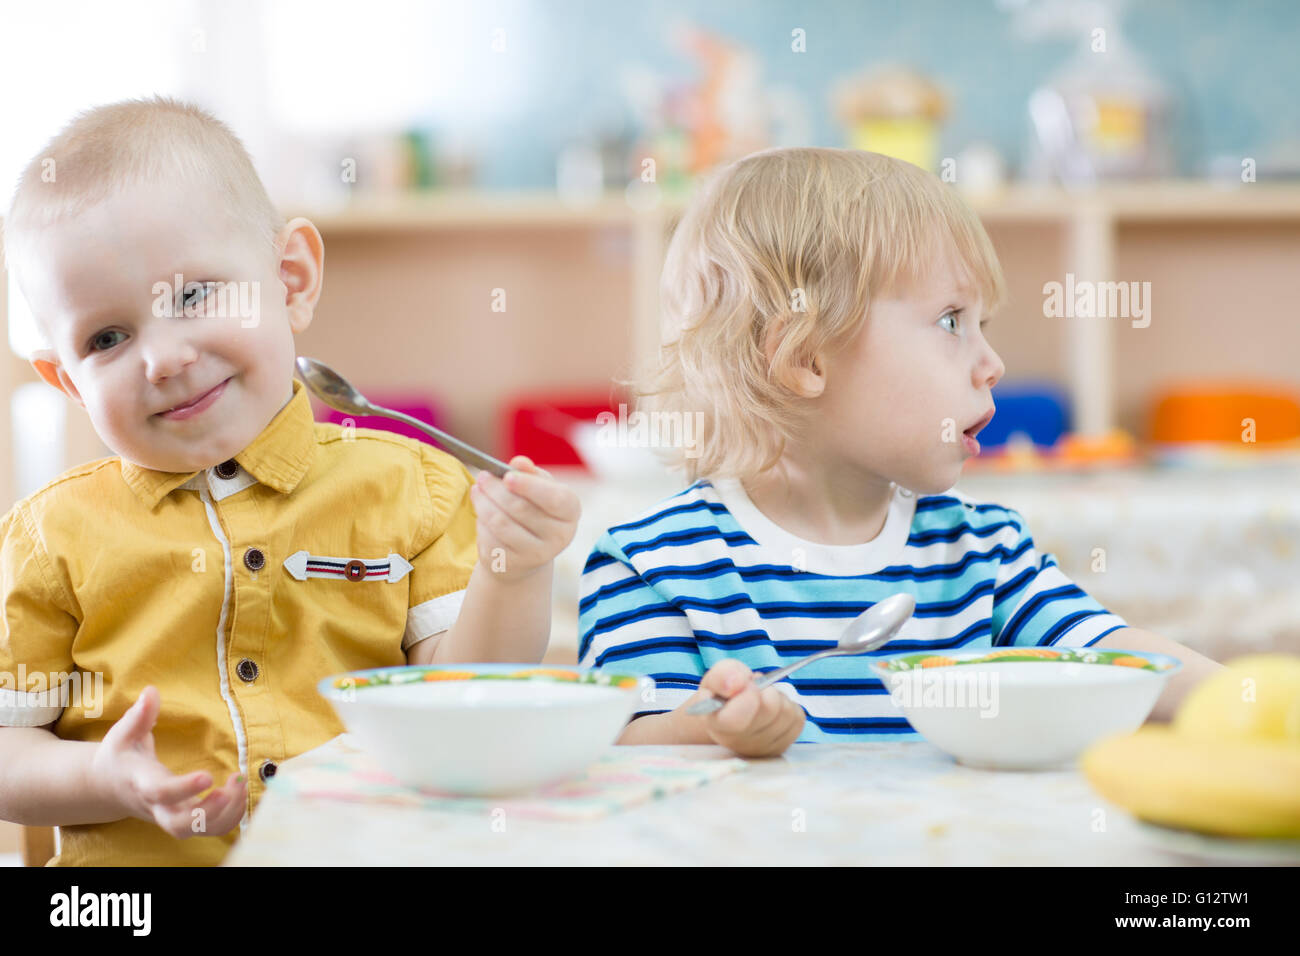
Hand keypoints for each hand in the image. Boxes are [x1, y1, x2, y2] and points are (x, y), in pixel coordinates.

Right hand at [91, 686, 246, 838]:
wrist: (109, 786)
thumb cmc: (121, 756)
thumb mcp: (124, 733)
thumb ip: (140, 715)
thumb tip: (151, 691)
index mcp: (142, 783)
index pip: (161, 792)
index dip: (184, 788)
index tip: (208, 775)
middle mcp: (157, 806)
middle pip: (179, 826)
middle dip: (208, 812)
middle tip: (230, 789)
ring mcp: (171, 816)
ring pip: (198, 831)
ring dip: (226, 814)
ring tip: (240, 785)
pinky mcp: (184, 819)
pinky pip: (209, 829)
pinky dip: (229, 818)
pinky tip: (241, 795)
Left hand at [469, 455, 580, 580]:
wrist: (527, 551)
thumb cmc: (535, 509)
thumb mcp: (538, 488)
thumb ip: (530, 473)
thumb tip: (518, 462)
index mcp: (570, 511)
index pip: (554, 499)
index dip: (530, 486)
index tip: (507, 476)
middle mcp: (560, 536)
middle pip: (521, 508)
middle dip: (496, 490)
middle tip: (482, 476)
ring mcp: (537, 555)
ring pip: (501, 523)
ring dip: (483, 503)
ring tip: (477, 490)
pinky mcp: (514, 565)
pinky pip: (489, 539)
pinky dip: (481, 522)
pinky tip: (481, 513)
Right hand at [683, 659, 804, 756]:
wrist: (729, 716)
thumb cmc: (722, 696)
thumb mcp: (714, 679)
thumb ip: (722, 675)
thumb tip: (738, 683)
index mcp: (717, 725)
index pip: (734, 719)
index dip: (747, 697)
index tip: (749, 685)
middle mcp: (739, 743)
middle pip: (769, 707)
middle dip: (764, 689)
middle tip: (752, 687)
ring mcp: (762, 748)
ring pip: (786, 711)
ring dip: (777, 697)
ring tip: (762, 698)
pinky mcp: (782, 747)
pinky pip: (797, 718)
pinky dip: (788, 707)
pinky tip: (773, 710)